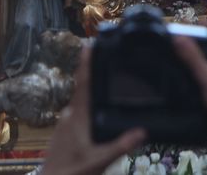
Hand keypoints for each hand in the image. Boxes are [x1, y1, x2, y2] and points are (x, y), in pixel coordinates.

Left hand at [41, 45, 146, 174]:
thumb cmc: (73, 172)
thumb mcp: (99, 161)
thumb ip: (120, 146)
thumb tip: (143, 131)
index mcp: (78, 116)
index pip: (84, 84)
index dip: (86, 63)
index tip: (89, 44)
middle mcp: (69, 115)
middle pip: (84, 90)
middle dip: (96, 76)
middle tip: (110, 62)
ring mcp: (65, 123)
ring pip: (82, 103)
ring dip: (93, 95)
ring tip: (110, 88)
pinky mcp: (64, 132)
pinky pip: (79, 114)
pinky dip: (90, 109)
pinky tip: (99, 115)